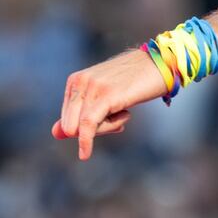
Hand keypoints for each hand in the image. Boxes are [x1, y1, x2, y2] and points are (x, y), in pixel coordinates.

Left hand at [52, 48, 167, 159]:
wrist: (162, 63)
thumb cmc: (136, 81)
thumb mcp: (104, 96)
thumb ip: (79, 113)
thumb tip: (55, 134)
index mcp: (76, 80)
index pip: (67, 120)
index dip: (86, 127)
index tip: (110, 116)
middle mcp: (80, 81)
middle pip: (71, 126)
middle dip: (93, 131)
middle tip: (118, 114)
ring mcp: (93, 87)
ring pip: (81, 127)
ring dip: (106, 129)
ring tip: (125, 111)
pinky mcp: (107, 95)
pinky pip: (88, 125)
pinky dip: (85, 141)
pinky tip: (85, 154)